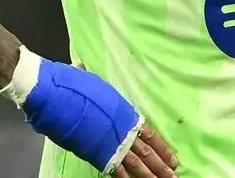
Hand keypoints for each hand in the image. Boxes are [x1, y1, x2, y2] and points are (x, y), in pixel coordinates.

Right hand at [75, 62, 178, 177]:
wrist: (61, 99)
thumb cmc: (77, 88)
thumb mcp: (91, 83)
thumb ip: (93, 82)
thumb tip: (80, 66)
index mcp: (127, 114)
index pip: (150, 134)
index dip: (162, 147)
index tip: (173, 157)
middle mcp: (124, 131)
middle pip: (147, 152)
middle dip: (161, 165)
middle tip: (173, 175)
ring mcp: (113, 145)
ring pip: (137, 164)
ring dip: (150, 175)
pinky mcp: (99, 156)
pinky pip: (117, 171)